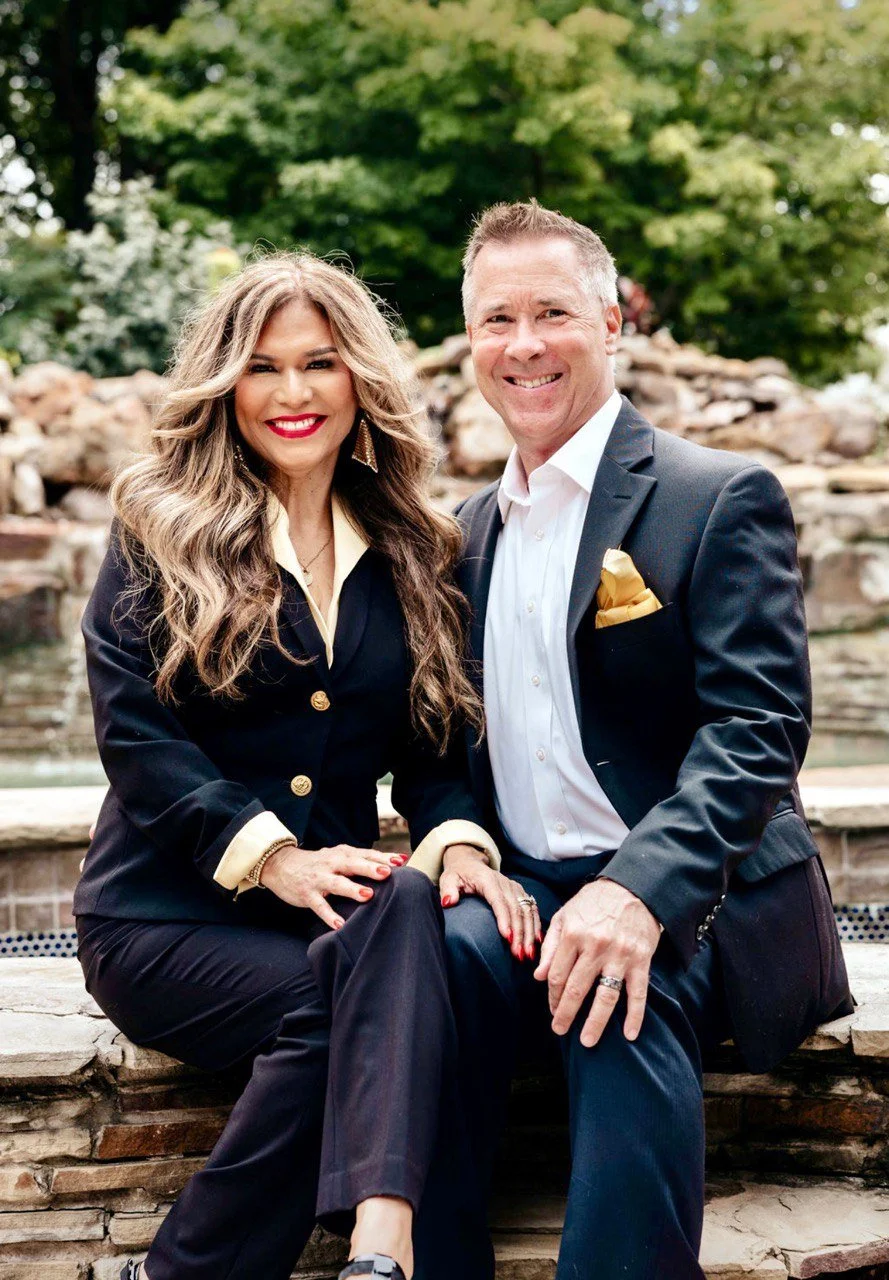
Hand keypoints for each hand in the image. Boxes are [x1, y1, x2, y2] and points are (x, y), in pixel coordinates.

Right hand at [260, 843, 407, 929]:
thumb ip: (361, 861)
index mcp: (342, 854)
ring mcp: (319, 879)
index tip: (402, 860)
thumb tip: (393, 866)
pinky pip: (319, 906)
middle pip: (353, 864)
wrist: (281, 864)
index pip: (365, 854)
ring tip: (367, 896)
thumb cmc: (319, 863)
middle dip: (370, 868)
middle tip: (388, 872)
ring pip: (336, 883)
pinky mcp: (307, 894)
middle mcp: (332, 864)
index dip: (383, 857)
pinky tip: (339, 925)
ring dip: (352, 889)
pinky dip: (329, 915)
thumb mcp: (338, 858)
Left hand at [439, 844, 540, 961]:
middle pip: (516, 909)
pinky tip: (536, 941)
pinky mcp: (520, 893)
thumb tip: (449, 902)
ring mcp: (515, 888)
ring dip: (529, 933)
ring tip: (528, 954)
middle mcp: (505, 883)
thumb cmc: (459, 874)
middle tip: (519, 954)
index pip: (498, 901)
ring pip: (527, 911)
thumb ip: (448, 890)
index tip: (507, 937)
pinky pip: (532, 909)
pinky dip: (535, 925)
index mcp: (488, 880)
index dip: (504, 919)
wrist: (470, 864)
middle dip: (519, 933)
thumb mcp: (448, 879)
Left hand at [535, 878, 660, 1046]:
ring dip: (595, 1022)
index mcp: (572, 934)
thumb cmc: (594, 902)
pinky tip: (629, 1034)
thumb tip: (538, 976)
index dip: (551, 996)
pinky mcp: (641, 960)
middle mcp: (594, 946)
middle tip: (559, 1031)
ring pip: (604, 996)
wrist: (633, 888)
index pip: (556, 975)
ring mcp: (619, 955)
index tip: (552, 1009)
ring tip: (587, 1042)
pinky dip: (635, 1016)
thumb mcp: (565, 915)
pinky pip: (638, 993)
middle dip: (565, 1014)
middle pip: (575, 989)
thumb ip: (550, 945)